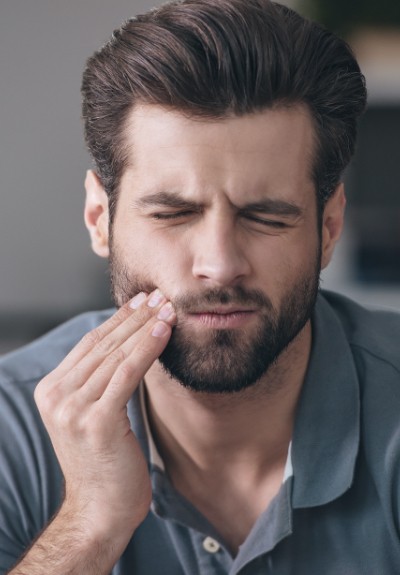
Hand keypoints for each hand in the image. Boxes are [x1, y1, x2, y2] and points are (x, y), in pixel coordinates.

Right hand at [34, 290, 175, 549]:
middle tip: (160, 296)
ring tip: (168, 308)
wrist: (100, 510)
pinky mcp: (96, 421)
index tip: (142, 301)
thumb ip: (99, 381)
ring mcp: (73, 408)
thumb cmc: (105, 461)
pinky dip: (147, 349)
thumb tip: (127, 343)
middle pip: (103, 344)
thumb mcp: (94, 414)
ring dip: (145, 327)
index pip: (90, 344)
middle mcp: (56, 395)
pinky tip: (163, 331)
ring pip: (116, 355)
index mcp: (51, 390)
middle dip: (135, 317)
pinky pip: (127, 373)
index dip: (119, 319)